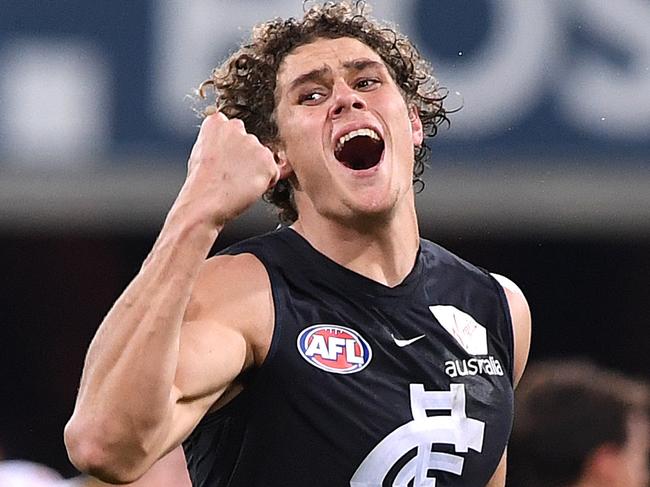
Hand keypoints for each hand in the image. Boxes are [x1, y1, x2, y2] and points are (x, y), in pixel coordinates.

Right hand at [175, 111, 279, 228]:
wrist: (205, 201)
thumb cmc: (200, 183)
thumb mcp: (200, 152)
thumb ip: (217, 142)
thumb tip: (230, 146)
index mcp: (216, 123)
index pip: (234, 129)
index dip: (232, 148)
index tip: (225, 160)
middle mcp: (236, 127)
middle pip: (250, 143)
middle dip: (247, 158)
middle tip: (232, 175)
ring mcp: (253, 143)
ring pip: (263, 157)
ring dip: (256, 170)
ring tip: (237, 183)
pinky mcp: (267, 160)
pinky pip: (273, 172)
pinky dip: (265, 182)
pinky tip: (247, 188)